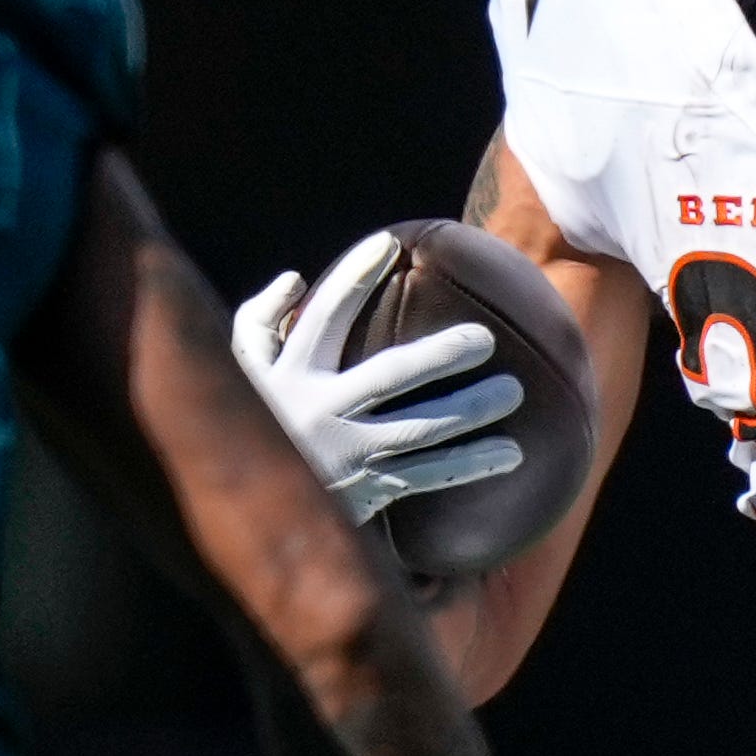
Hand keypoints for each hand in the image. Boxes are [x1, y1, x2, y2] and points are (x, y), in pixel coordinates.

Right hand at [230, 232, 527, 527]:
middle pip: (390, 377)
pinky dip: (469, 465)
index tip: (389, 245)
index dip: (355, 277)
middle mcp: (320, 414)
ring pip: (419, 431)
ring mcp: (348, 456)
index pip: (326, 316)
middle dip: (440, 356)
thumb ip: (257, 321)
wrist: (252, 510)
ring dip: (469, 412)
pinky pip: (427, 477)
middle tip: (485, 340)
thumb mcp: (242, 374)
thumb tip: (294, 278)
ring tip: (513, 393)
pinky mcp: (369, 492)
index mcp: (291, 377)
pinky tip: (510, 455)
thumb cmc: (256, 423)